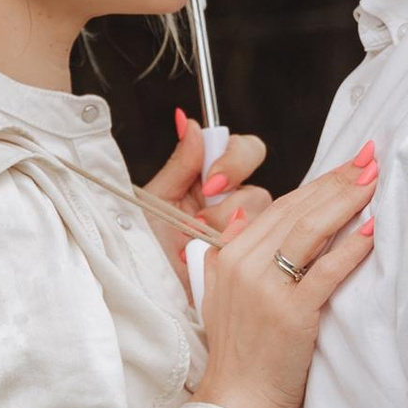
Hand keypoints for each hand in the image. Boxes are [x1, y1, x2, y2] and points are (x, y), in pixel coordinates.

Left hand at [142, 109, 269, 261]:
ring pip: (261, 220)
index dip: (236, 160)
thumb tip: (190, 123)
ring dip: (225, 232)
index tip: (211, 181)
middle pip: (259, 188)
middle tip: (200, 221)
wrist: (145, 284)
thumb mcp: (158, 199)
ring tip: (196, 245)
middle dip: (229, 206)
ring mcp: (244, 233)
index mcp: (213, 181)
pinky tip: (207, 260)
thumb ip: (181, 163)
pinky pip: (261, 250)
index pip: (246, 151)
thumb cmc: (147, 244)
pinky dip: (231, 253)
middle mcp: (234, 205)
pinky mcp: (250, 261)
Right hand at [196, 145, 377, 407]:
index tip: (346, 165)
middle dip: (337, 182)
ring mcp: (266, 288)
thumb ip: (231, 253)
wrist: (235, 400)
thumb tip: (249, 216)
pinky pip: (327, 270)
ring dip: (347, 201)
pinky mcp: (290, 313)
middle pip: (298, 210)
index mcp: (229, 255)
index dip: (317, 183)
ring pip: (311, 231)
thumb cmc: (238, 353)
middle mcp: (244, 264)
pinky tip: (373, 228)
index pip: (280, 207)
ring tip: (374, 181)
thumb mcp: (220, 295)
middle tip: (370, 159)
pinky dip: (352, 246)